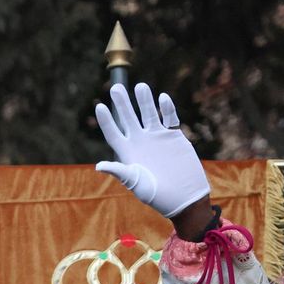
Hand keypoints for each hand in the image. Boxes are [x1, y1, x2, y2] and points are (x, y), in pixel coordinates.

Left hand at [94, 82, 209, 218]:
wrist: (184, 196)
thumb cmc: (157, 195)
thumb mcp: (135, 183)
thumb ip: (120, 171)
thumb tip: (99, 166)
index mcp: (127, 153)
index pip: (113, 133)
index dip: (106, 121)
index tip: (98, 106)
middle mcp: (140, 142)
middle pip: (128, 118)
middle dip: (122, 103)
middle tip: (115, 87)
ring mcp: (156, 138)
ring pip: (148, 114)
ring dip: (144, 100)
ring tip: (140, 86)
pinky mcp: (173, 136)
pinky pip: (169, 118)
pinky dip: (166, 108)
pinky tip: (162, 98)